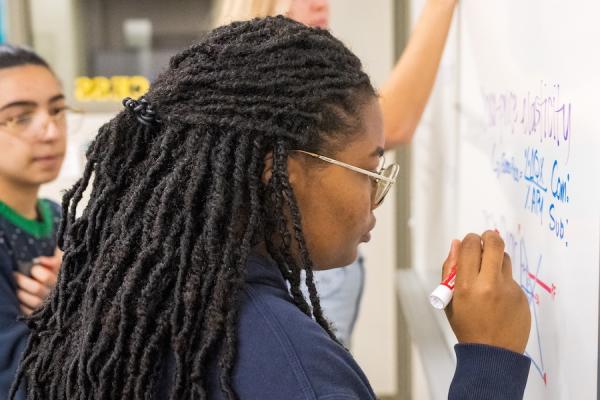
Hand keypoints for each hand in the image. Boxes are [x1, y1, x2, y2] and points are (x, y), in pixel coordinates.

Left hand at [13, 248, 62, 314]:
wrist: (72, 293)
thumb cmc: (63, 275)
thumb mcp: (62, 264)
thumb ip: (52, 261)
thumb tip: (36, 260)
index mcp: (62, 281)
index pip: (45, 277)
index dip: (36, 271)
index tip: (33, 267)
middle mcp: (57, 294)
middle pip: (37, 289)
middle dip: (23, 281)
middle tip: (16, 276)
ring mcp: (50, 306)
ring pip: (33, 301)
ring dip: (21, 294)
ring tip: (18, 289)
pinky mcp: (44, 316)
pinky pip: (31, 312)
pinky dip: (23, 306)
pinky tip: (22, 300)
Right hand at [443, 232, 530, 353]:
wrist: (492, 354)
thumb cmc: (466, 326)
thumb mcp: (449, 300)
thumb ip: (450, 270)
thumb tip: (457, 244)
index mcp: (467, 286)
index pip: (471, 246)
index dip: (470, 240)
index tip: (470, 243)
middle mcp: (490, 285)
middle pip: (494, 243)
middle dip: (489, 236)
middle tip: (485, 240)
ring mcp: (509, 290)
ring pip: (505, 258)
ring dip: (496, 258)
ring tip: (488, 272)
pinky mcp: (521, 296)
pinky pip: (511, 278)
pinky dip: (503, 281)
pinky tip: (497, 298)